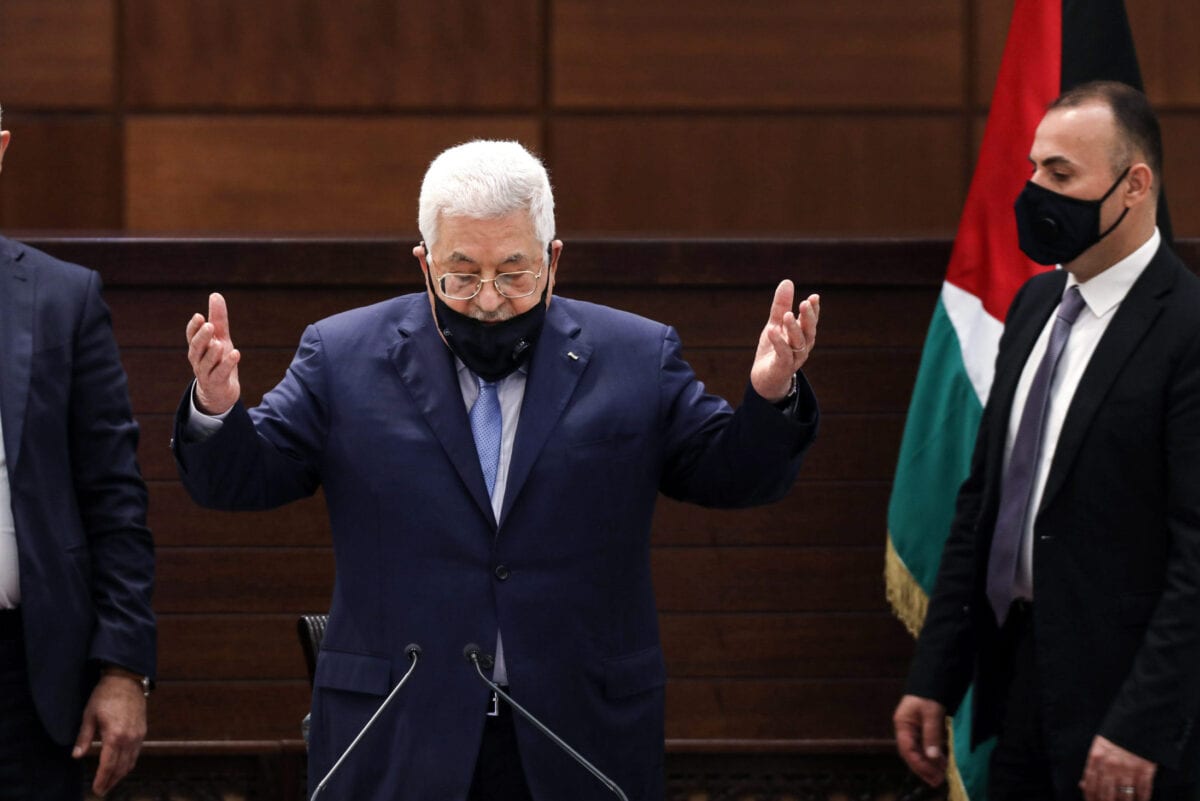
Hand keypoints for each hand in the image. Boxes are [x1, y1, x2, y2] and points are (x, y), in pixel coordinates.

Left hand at [72, 672, 147, 796]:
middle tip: (102, 790)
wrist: (127, 680)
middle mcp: (129, 738)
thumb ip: (84, 738)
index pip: (108, 765)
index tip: (96, 790)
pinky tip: (120, 766)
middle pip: (121, 767)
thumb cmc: (105, 696)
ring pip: (131, 762)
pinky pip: (136, 753)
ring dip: (120, 775)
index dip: (102, 779)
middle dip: (111, 781)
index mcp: (115, 735)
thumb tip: (76, 756)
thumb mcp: (89, 715)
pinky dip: (128, 764)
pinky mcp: (142, 731)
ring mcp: (138, 735)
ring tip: (110, 782)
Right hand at [186, 292, 240, 414]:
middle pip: (196, 348)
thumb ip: (218, 318)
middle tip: (209, 325)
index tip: (200, 316)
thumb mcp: (221, 337)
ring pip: (206, 362)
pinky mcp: (216, 383)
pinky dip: (227, 364)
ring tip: (219, 343)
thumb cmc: (218, 360)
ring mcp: (205, 373)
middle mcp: (198, 359)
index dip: (194, 327)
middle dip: (202, 337)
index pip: (191, 336)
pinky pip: (220, 374)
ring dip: (212, 353)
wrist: (220, 391)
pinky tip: (235, 354)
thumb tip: (215, 294)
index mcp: (198, 347)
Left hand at [750, 280, 819, 400]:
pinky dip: (779, 342)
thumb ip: (781, 306)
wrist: (765, 379)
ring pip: (798, 343)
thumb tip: (788, 281)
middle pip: (809, 331)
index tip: (814, 297)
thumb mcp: (775, 324)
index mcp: (802, 336)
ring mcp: (794, 358)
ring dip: (794, 329)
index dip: (813, 310)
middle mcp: (802, 347)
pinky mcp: (782, 367)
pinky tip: (772, 331)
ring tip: (787, 315)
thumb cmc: (773, 349)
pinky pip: (783, 355)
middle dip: (808, 317)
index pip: (811, 321)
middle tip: (805, 303)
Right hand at [893, 694, 947, 786]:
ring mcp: (914, 729)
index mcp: (903, 724)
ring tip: (941, 775)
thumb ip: (932, 734)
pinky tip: (942, 762)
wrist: (935, 675)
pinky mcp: (924, 728)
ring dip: (929, 764)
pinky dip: (933, 755)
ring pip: (919, 751)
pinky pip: (926, 746)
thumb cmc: (929, 692)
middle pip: (912, 753)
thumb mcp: (931, 712)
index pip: (907, 749)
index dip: (919, 763)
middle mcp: (906, 729)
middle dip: (924, 768)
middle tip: (938, 780)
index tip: (932, 774)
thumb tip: (933, 756)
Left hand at [1080, 735, 1155, 800]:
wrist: (1137, 721)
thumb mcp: (1098, 747)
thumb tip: (1083, 786)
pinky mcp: (1145, 769)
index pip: (1090, 784)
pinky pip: (1143, 791)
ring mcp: (1129, 768)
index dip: (1091, 797)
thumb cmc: (1116, 737)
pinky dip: (1142, 799)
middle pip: (1106, 793)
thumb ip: (1091, 767)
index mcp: (1096, 757)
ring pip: (1124, 796)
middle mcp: (1111, 764)